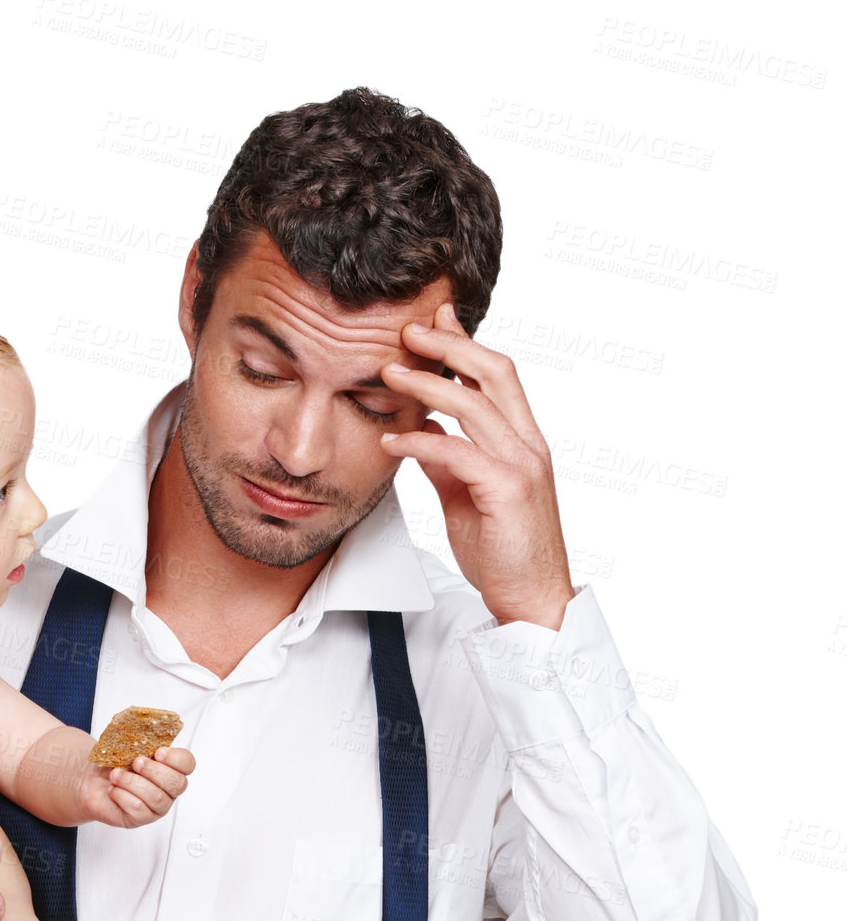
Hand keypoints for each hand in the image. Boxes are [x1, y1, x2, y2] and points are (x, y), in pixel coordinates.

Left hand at [82, 745, 194, 828]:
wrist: (91, 779)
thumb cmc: (112, 762)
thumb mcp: (127, 744)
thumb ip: (141, 737)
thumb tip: (145, 727)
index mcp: (169, 767)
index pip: (188, 764)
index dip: (176, 759)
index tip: (158, 752)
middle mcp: (168, 789)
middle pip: (177, 784)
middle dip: (154, 771)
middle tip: (136, 762)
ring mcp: (156, 806)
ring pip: (157, 798)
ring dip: (133, 783)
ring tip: (116, 775)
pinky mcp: (140, 819)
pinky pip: (139, 810)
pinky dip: (122, 796)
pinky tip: (113, 790)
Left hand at [379, 300, 574, 629]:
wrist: (531, 600)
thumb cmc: (502, 553)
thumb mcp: (465, 498)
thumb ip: (446, 463)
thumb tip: (421, 432)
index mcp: (523, 442)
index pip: (497, 377)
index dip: (466, 344)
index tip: (432, 320)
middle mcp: (528, 445)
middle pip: (494, 372)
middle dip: (450, 344)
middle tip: (407, 330)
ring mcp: (522, 466)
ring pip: (475, 405)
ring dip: (428, 384)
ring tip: (389, 374)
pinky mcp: (507, 491)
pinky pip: (458, 452)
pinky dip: (422, 442)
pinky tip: (392, 442)